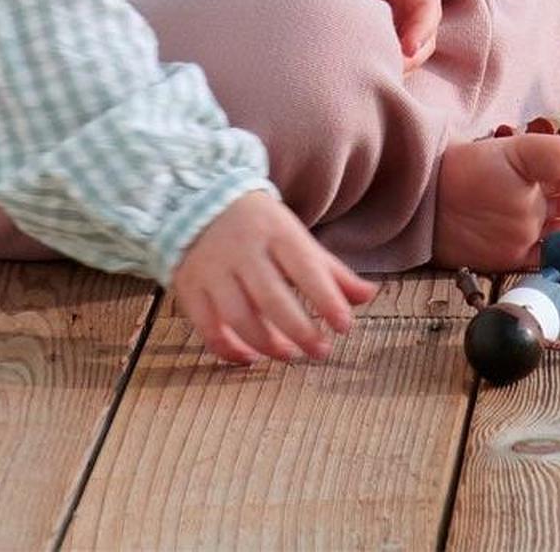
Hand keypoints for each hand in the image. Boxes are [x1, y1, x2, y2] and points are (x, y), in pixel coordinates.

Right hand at [170, 187, 375, 365]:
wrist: (200, 202)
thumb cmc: (260, 226)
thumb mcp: (296, 237)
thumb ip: (331, 270)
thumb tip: (369, 295)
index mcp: (276, 231)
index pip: (305, 267)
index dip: (327, 298)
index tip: (345, 326)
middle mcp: (244, 250)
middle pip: (272, 298)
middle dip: (300, 330)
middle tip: (321, 351)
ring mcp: (214, 270)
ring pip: (239, 317)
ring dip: (267, 343)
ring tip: (290, 354)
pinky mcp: (190, 288)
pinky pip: (207, 328)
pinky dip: (229, 349)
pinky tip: (251, 357)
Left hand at [325, 0, 442, 68]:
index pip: (428, 4)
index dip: (422, 29)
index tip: (407, 48)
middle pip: (422, 36)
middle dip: (408, 56)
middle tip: (383, 71)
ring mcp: (392, 12)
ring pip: (403, 47)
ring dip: (390, 61)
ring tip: (365, 74)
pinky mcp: (374, 23)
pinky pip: (380, 46)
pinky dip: (373, 59)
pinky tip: (351, 66)